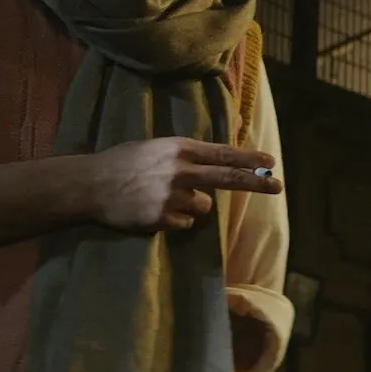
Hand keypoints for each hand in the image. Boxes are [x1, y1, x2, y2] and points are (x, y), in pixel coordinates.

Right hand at [84, 136, 282, 232]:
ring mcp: (172, 196)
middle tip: (278, 186)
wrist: (91, 184)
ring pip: (203, 207)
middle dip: (256, 183)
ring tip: (163, 198)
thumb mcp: (156, 148)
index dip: (249, 159)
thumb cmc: (123, 162)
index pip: (222, 154)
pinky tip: (154, 211)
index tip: (271, 162)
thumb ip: (184, 155)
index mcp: (179, 148)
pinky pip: (184, 223)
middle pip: (227, 178)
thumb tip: (214, 160)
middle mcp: (180, 170)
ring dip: (191, 206)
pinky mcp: (163, 218)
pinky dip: (175, 220)